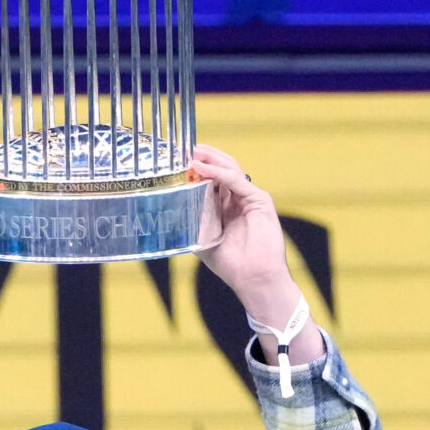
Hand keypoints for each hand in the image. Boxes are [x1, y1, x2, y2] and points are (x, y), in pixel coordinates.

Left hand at [189, 144, 316, 330]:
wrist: (254, 280)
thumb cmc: (231, 264)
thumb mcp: (203, 239)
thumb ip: (192, 220)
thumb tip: (170, 206)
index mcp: (226, 206)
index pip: (210, 178)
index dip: (195, 168)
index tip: (175, 160)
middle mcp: (238, 198)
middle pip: (220, 168)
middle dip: (202, 156)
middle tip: (182, 149)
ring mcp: (249, 197)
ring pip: (229, 168)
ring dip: (209, 159)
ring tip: (190, 153)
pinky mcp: (260, 200)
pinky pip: (236, 180)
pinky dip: (219, 173)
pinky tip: (202, 169)